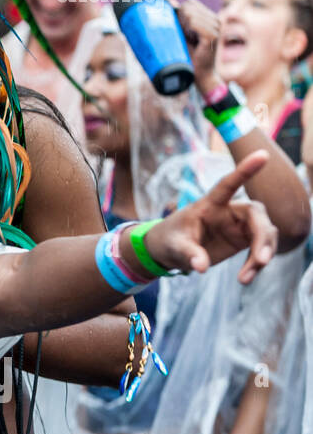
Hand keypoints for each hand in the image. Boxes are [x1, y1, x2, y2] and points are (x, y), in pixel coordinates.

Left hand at [142, 150, 277, 283]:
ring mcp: (238, 225)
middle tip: (261, 260)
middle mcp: (228, 211)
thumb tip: (201, 266)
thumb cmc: (169, 241)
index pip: (228, 184)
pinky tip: (245, 278)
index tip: (262, 155)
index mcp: (209, 204)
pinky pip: (260, 248)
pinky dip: (257, 263)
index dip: (244, 170)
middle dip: (263, 236)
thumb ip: (188, 253)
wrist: (168, 251)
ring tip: (246, 278)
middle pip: (257, 214)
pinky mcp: (243, 240)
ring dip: (263, 254)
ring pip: (264, 232)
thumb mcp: (173, 247)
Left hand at [175, 0, 222, 93]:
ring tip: (188, 39)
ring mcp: (216, 27)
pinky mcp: (212, 36)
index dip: (180, 13)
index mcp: (210, 17)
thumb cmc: (189, 54)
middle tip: (184, 35)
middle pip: (188, 7)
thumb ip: (178, 17)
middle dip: (180, 19)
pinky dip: (188, 30)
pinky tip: (191, 39)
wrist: (199, 74)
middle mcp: (216, 20)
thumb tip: (170, 0)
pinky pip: (194, 23)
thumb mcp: (182, 32)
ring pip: (190, 14)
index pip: (190, 3)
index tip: (180, 28)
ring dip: (182, 26)